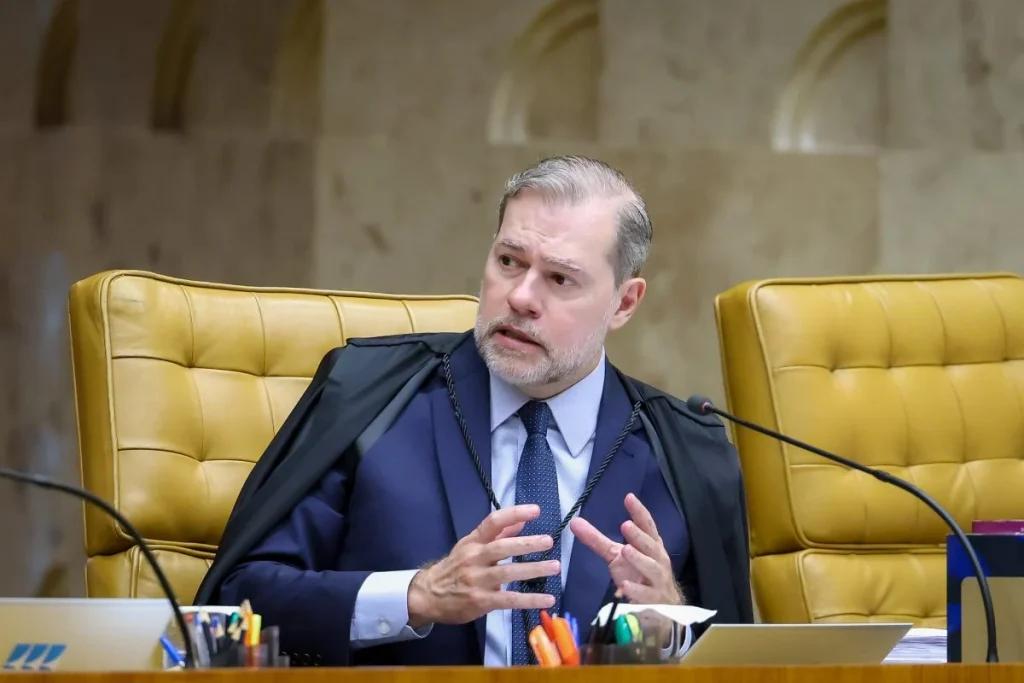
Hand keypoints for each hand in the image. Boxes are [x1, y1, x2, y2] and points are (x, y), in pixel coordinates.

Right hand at [406, 504, 559, 627]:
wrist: (428, 595)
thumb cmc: (455, 568)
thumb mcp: (471, 546)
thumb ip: (498, 535)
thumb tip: (523, 521)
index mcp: (473, 541)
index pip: (493, 522)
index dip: (514, 514)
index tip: (536, 510)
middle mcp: (474, 558)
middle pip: (502, 547)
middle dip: (526, 544)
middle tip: (548, 541)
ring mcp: (477, 580)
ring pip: (508, 573)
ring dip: (533, 570)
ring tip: (555, 566)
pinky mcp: (481, 601)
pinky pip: (509, 600)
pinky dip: (529, 600)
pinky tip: (547, 599)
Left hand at [569, 493, 682, 605]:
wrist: (661, 608)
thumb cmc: (638, 575)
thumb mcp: (616, 556)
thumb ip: (597, 540)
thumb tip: (574, 522)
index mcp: (651, 546)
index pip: (647, 526)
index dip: (639, 512)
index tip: (630, 498)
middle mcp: (657, 560)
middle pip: (650, 546)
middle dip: (638, 536)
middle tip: (626, 525)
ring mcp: (657, 580)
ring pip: (651, 568)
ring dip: (639, 559)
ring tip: (626, 550)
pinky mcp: (652, 601)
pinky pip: (645, 595)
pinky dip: (635, 590)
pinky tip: (624, 586)